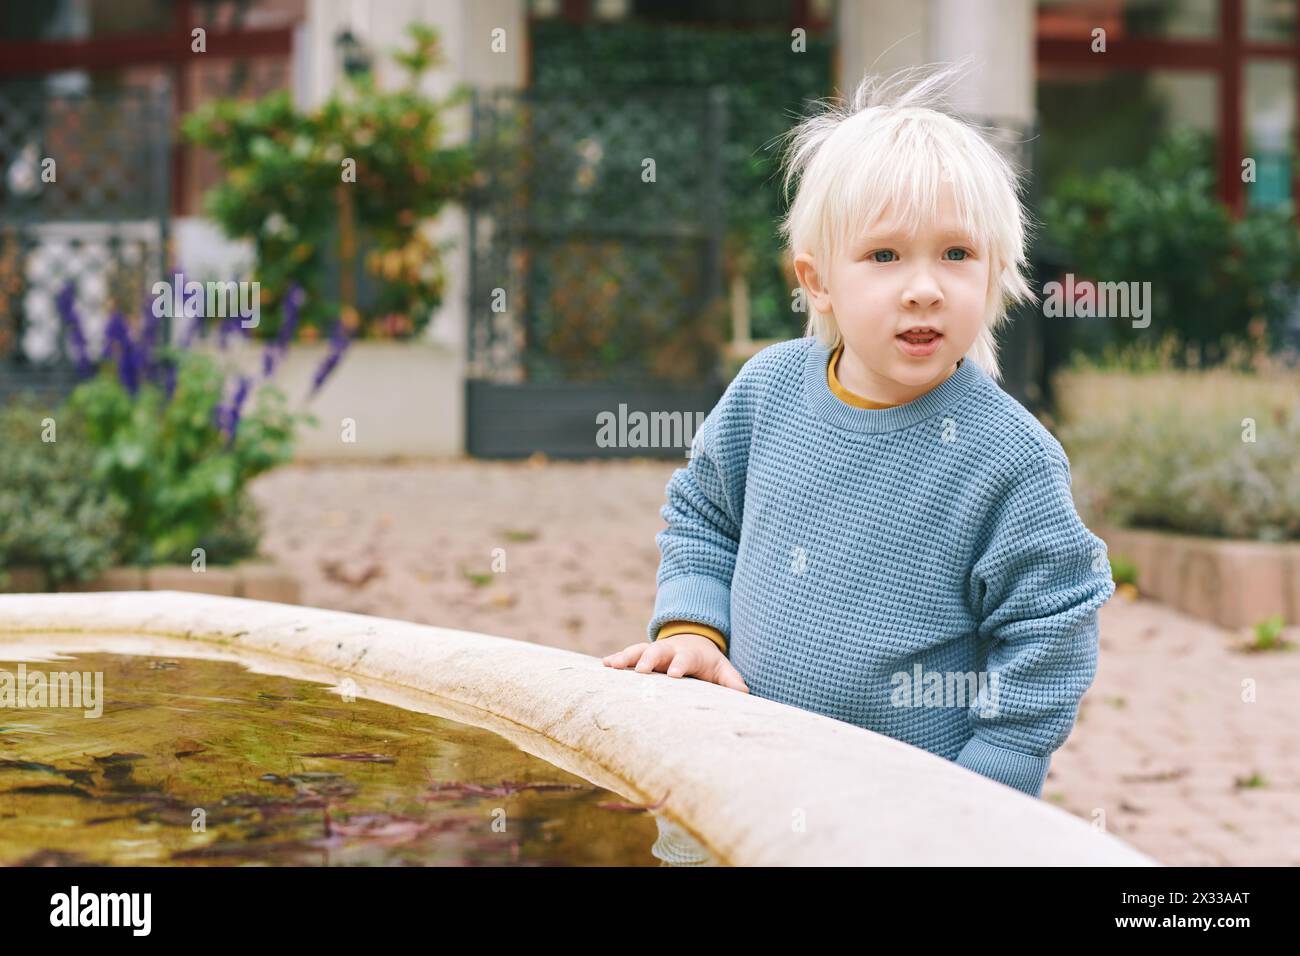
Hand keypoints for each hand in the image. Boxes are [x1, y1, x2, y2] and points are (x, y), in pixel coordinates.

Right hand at [602, 633, 749, 692]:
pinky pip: (627, 656)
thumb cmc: (707, 662)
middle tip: (640, 671)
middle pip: (657, 651)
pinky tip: (603, 665)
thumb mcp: (721, 669)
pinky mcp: (641, 656)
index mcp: (689, 654)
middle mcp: (669, 650)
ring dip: (625, 657)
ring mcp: (653, 651)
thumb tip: (744, 693)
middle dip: (648, 659)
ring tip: (611, 665)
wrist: (693, 641)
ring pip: (638, 650)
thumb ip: (731, 680)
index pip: (685, 659)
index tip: (674, 675)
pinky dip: (616, 659)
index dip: (680, 665)